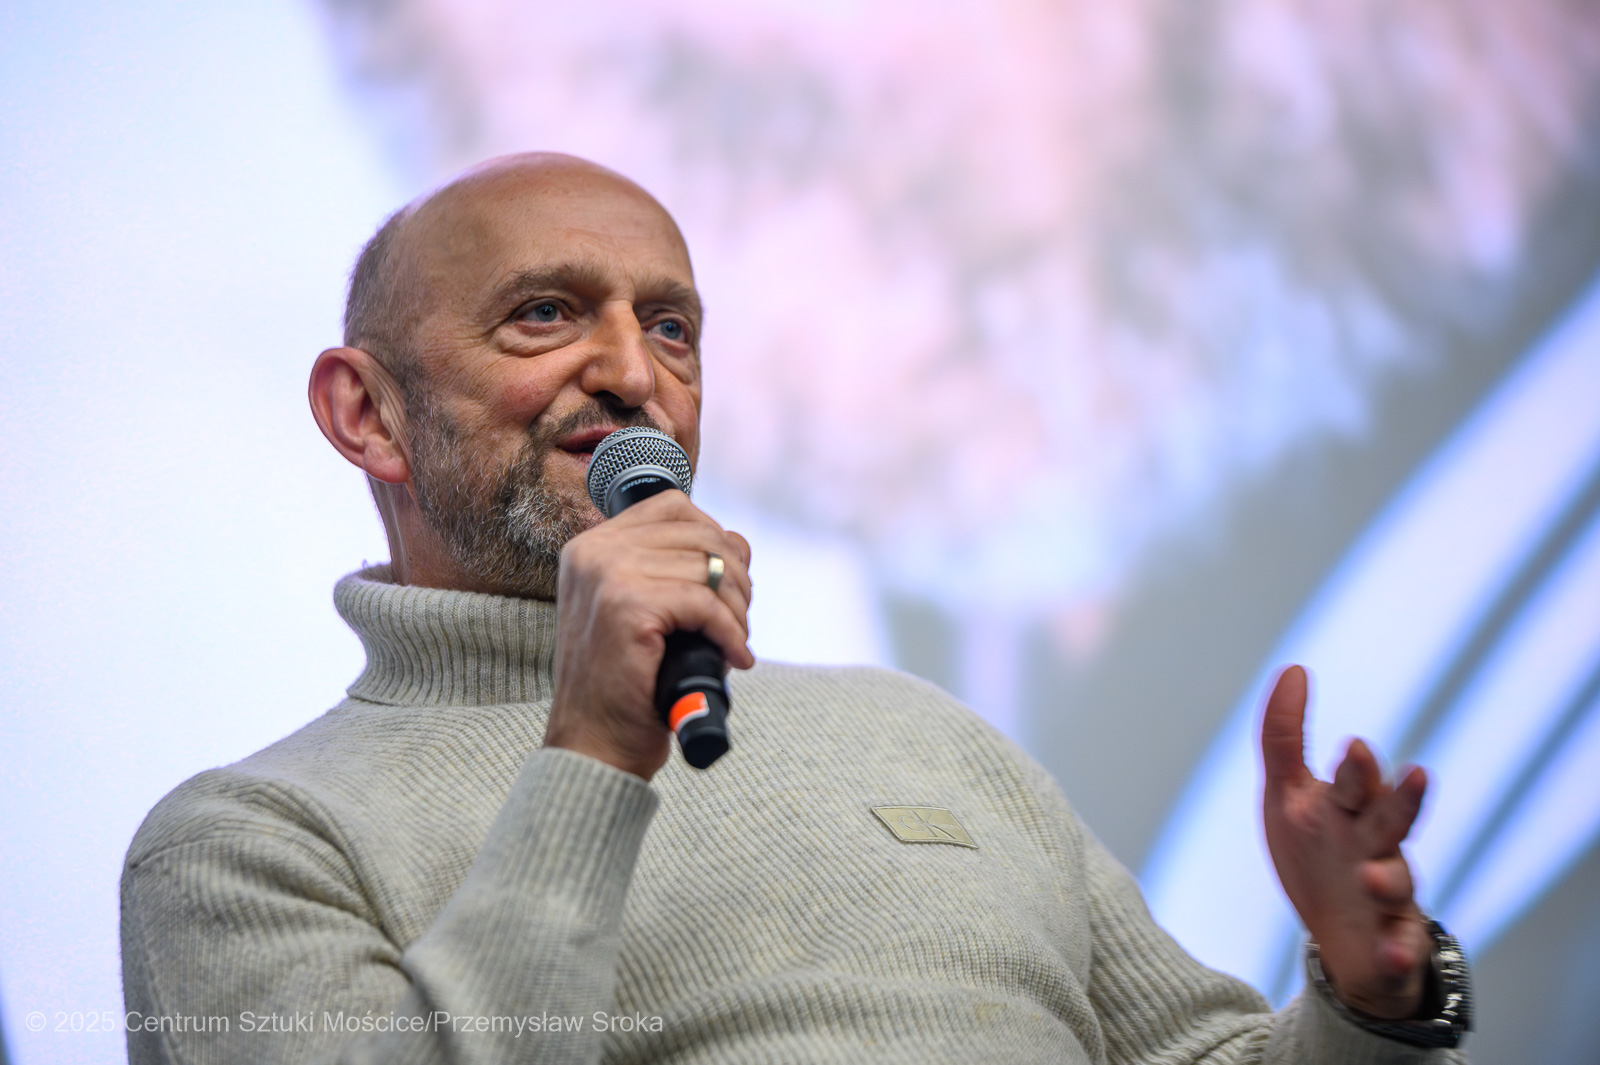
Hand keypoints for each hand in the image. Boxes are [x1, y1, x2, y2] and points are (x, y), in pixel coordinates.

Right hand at [544, 490, 753, 780]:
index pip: (674, 507)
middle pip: (699, 533)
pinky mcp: (626, 605)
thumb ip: (676, 570)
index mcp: (591, 546)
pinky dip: (731, 632)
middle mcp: (593, 551)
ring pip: (708, 567)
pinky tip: (735, 657)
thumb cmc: (626, 684)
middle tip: (739, 620)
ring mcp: (607, 574)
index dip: (715, 539)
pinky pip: (705, 603)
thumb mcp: (645, 610)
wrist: (594, 745)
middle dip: (735, 577)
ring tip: (735, 640)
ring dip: (738, 608)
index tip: (726, 585)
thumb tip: (739, 544)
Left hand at [1260, 665, 1430, 1018]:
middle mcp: (1374, 844)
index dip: (1354, 765)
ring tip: (1369, 876)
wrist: (1345, 937)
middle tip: (1404, 774)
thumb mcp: (1288, 794)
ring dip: (1386, 877)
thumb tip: (1293, 668)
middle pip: (1387, 819)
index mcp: (1347, 809)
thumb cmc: (1316, 849)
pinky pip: (1400, 948)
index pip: (1352, 781)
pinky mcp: (1396, 940)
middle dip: (1396, 800)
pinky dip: (1398, 952)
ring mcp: (1386, 893)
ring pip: (1396, 880)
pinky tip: (1390, 955)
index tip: (1353, 744)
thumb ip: (1285, 734)